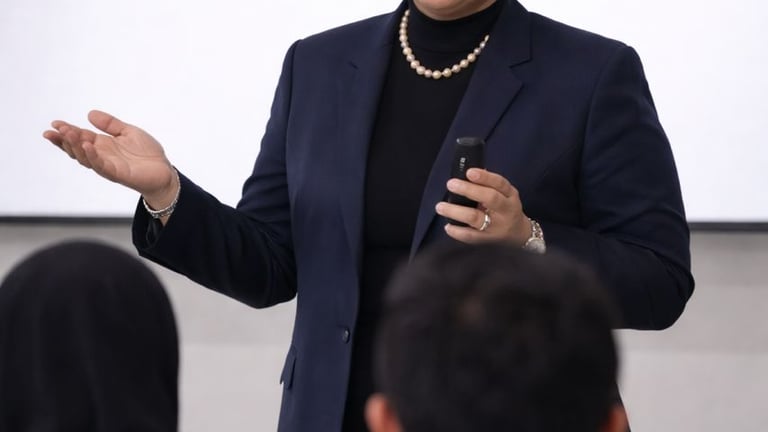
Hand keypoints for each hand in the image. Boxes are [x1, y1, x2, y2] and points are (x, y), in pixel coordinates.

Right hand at [43, 110, 176, 207]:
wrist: (164, 171)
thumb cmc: (147, 153)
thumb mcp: (128, 132)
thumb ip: (110, 124)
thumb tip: (89, 113)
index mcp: (102, 145)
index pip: (79, 137)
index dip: (66, 131)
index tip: (54, 123)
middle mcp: (101, 156)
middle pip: (77, 148)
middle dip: (65, 139)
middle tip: (56, 130)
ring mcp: (108, 166)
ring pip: (85, 158)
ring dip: (75, 146)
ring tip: (68, 134)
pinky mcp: (117, 174)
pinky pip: (101, 166)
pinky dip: (93, 156)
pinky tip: (88, 146)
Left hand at [435, 168, 531, 244]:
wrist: (518, 235)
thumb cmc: (506, 210)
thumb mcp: (505, 195)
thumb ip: (489, 185)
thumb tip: (467, 173)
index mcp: (510, 196)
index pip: (500, 183)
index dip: (485, 177)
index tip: (469, 172)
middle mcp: (505, 211)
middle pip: (490, 198)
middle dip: (469, 190)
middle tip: (451, 184)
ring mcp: (496, 227)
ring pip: (476, 218)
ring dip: (456, 212)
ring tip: (440, 207)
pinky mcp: (487, 240)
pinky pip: (471, 236)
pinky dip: (457, 232)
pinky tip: (448, 226)